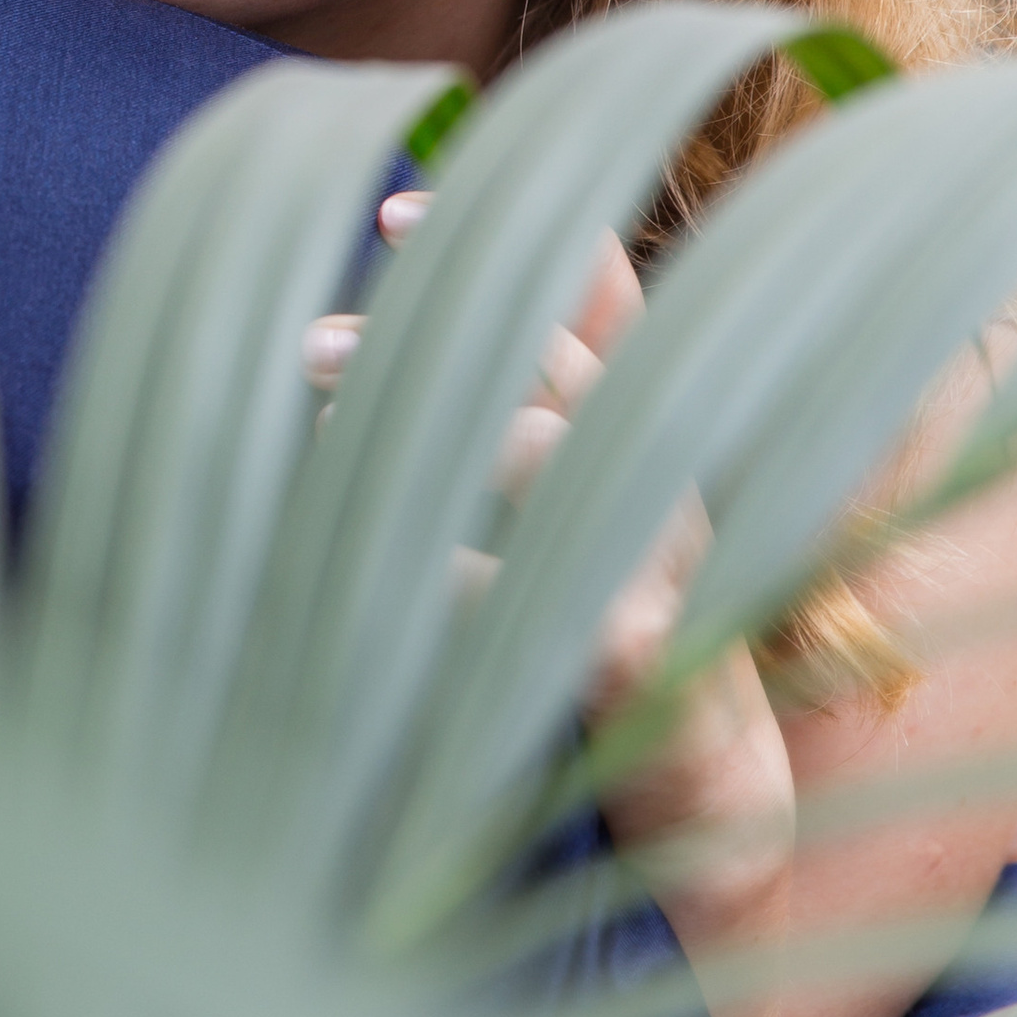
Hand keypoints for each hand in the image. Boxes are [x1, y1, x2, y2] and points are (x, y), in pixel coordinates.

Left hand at [306, 233, 795, 951]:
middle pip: (552, 363)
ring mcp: (660, 568)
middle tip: (309, 345)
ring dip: (428, 428)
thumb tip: (442, 281)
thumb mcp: (588, 495)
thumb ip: (542, 391)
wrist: (708, 803)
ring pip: (548, 450)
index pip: (594, 306)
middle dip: (427, 339)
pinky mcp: (635, 664)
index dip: (505, 247)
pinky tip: (375, 567)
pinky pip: (527, 594)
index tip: (394, 214)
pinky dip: (446, 572)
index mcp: (652, 433)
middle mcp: (667, 480)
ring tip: (323, 430)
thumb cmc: (619, 623)